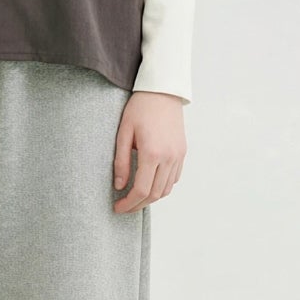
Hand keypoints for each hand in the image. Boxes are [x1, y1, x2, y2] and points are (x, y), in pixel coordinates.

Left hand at [113, 90, 185, 212]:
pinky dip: (162, 187)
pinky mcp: (182, 152)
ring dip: (151, 198)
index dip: (129, 203)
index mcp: (152, 153)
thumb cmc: (140, 108)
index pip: (141, 190)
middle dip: (138, 205)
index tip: (117, 208)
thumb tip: (119, 186)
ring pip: (166, 189)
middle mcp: (169, 158)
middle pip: (155, 194)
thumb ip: (121, 162)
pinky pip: (174, 178)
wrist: (162, 92)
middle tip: (124, 207)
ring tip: (135, 198)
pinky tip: (150, 184)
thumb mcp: (124, 133)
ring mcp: (178, 156)